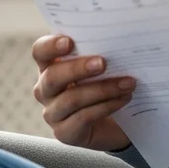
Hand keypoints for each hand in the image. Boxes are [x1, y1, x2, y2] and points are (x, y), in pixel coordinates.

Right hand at [32, 35, 132, 151]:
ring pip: (71, 99)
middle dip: (78, 68)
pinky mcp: (65, 132)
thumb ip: (104, 49)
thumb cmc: (109, 81)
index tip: (70, 42)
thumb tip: (121, 35)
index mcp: (52, 65)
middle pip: (52, 77)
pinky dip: (107, 106)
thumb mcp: (106, 63)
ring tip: (128, 83)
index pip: (40, 51)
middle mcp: (46, 89)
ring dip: (103, 89)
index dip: (51, 46)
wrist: (118, 120)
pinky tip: (124, 98)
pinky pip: (83, 118)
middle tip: (104, 63)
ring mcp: (53, 113)